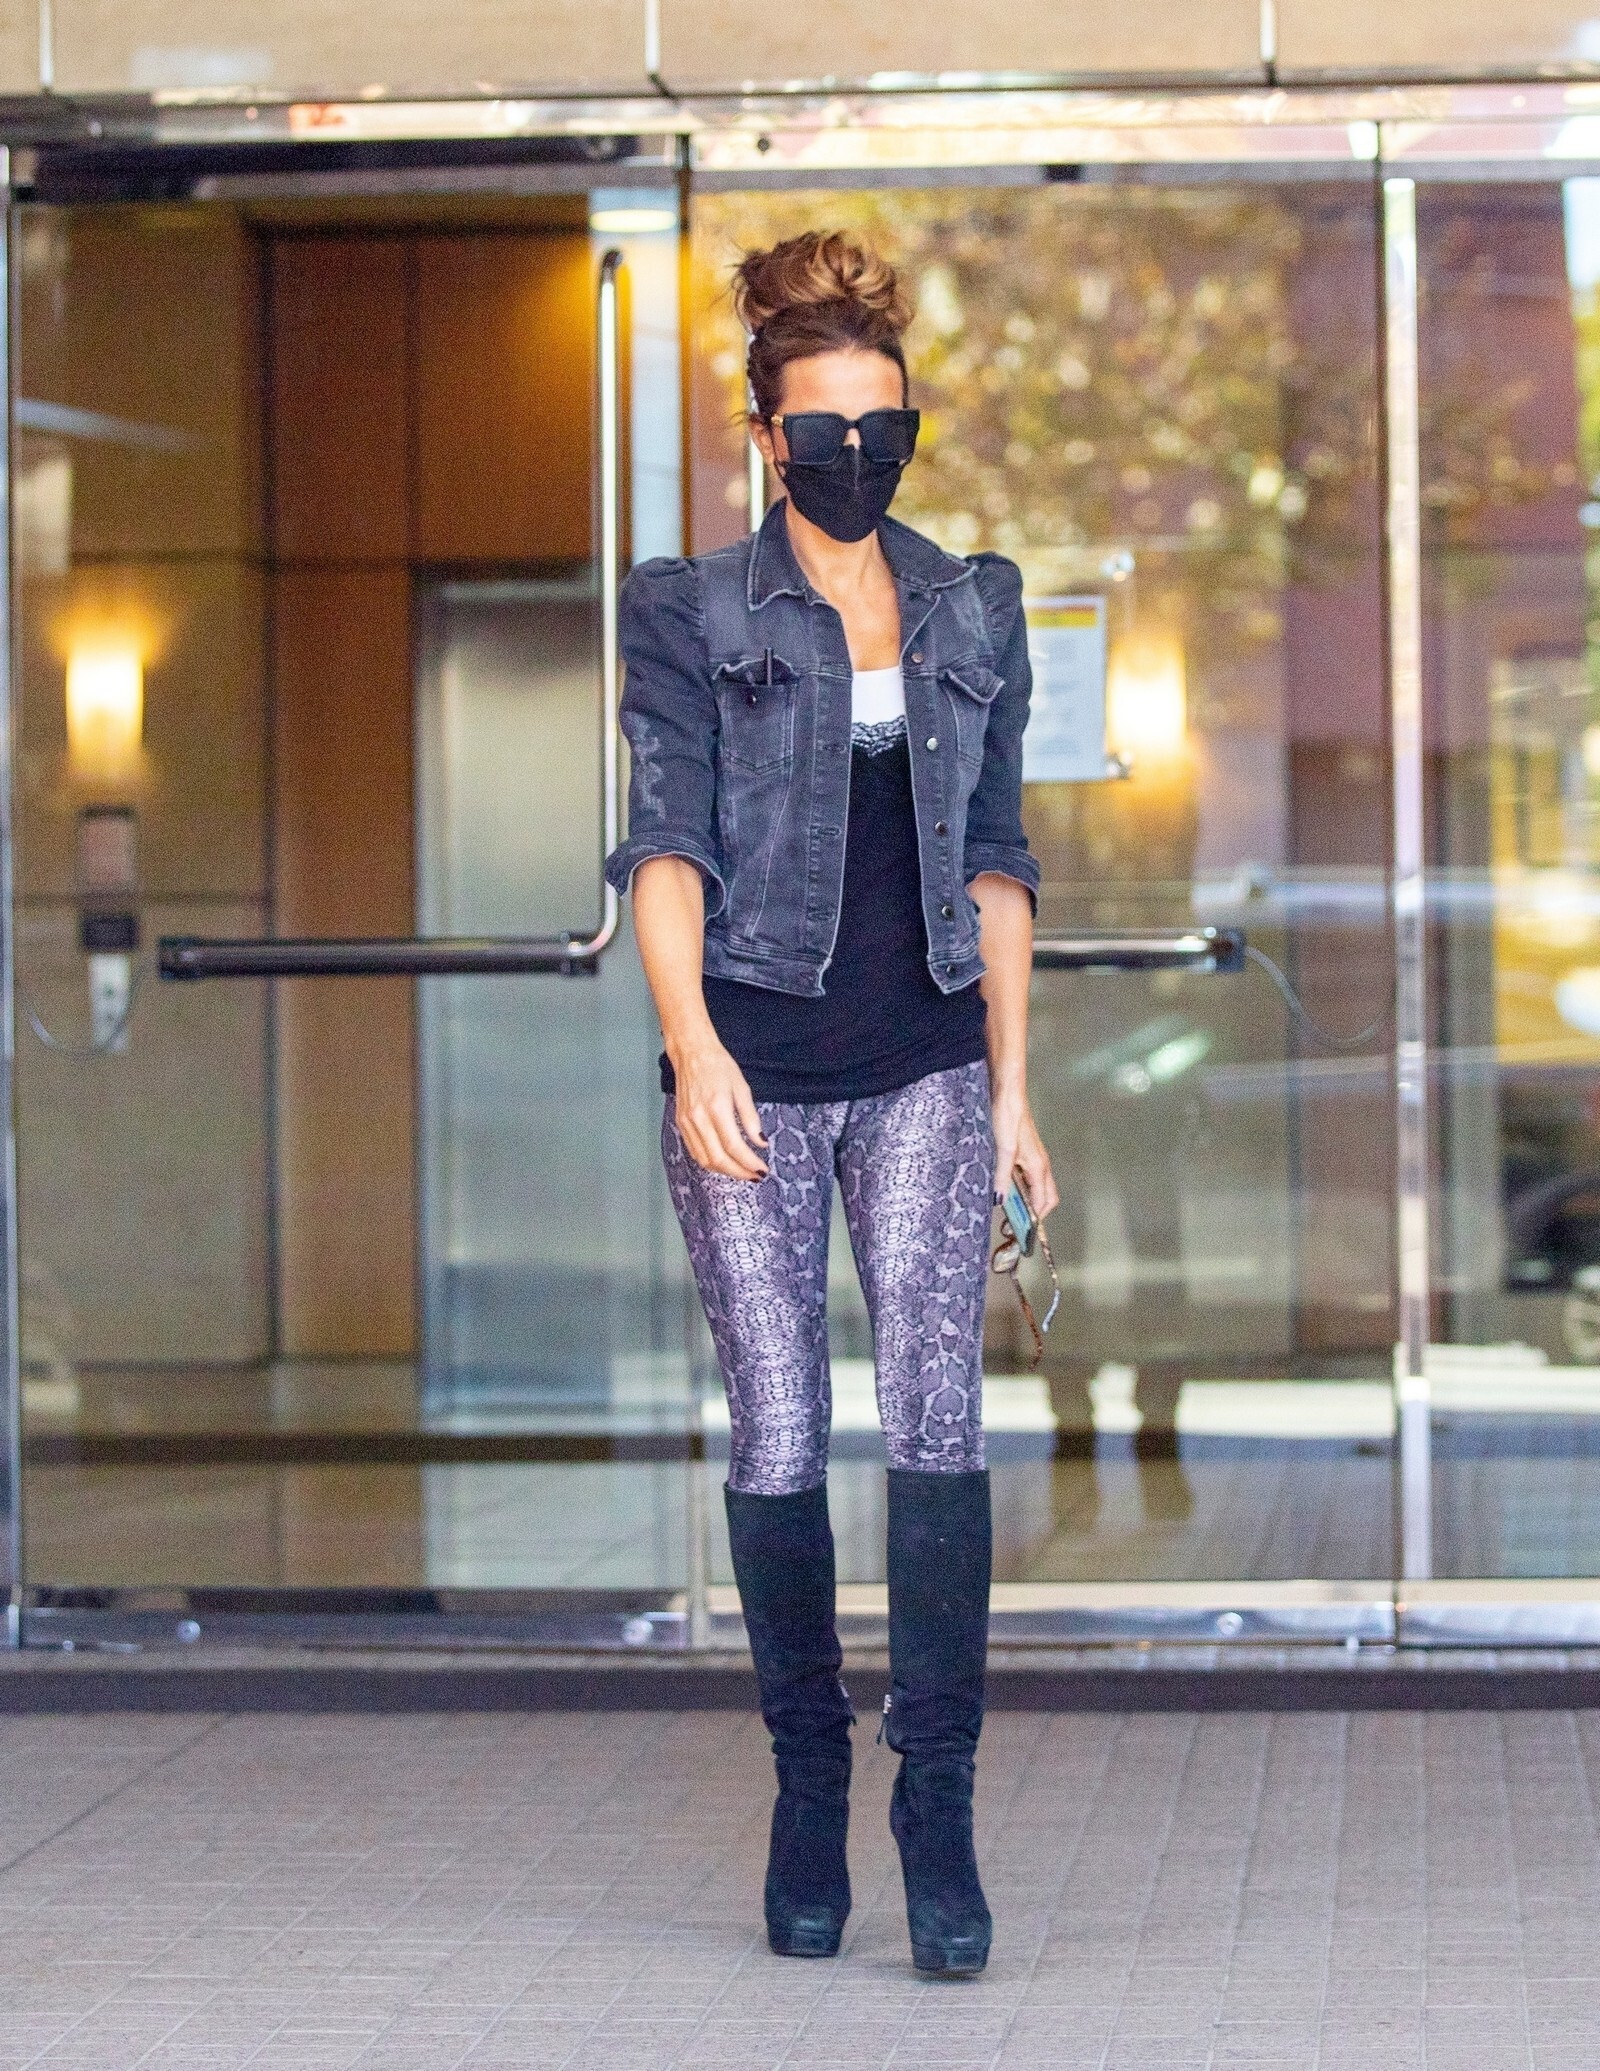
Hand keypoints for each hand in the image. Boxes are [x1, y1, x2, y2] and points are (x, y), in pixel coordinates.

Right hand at [670, 1036, 768, 1180]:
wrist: (691, 1053)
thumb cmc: (719, 1066)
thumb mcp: (742, 1088)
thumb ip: (751, 1117)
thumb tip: (760, 1143)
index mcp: (717, 1108)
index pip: (734, 1146)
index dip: (749, 1163)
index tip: (762, 1170)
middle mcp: (699, 1118)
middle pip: (718, 1158)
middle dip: (739, 1172)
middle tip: (755, 1176)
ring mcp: (687, 1123)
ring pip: (705, 1159)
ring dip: (725, 1171)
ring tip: (742, 1172)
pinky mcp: (681, 1123)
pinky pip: (695, 1151)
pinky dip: (710, 1162)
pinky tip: (724, 1162)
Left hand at [991, 1083, 1058, 1220]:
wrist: (1007, 1092)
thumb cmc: (1008, 1116)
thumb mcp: (1004, 1149)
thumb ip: (1003, 1176)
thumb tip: (1001, 1200)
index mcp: (1039, 1166)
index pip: (1045, 1201)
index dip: (1037, 1218)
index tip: (1023, 1231)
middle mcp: (1039, 1164)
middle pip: (1045, 1196)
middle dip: (1035, 1213)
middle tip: (1016, 1224)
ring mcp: (1031, 1158)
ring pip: (1035, 1187)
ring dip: (1026, 1200)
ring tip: (1009, 1210)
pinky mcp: (1022, 1151)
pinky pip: (1025, 1176)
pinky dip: (1018, 1187)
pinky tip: (1003, 1187)